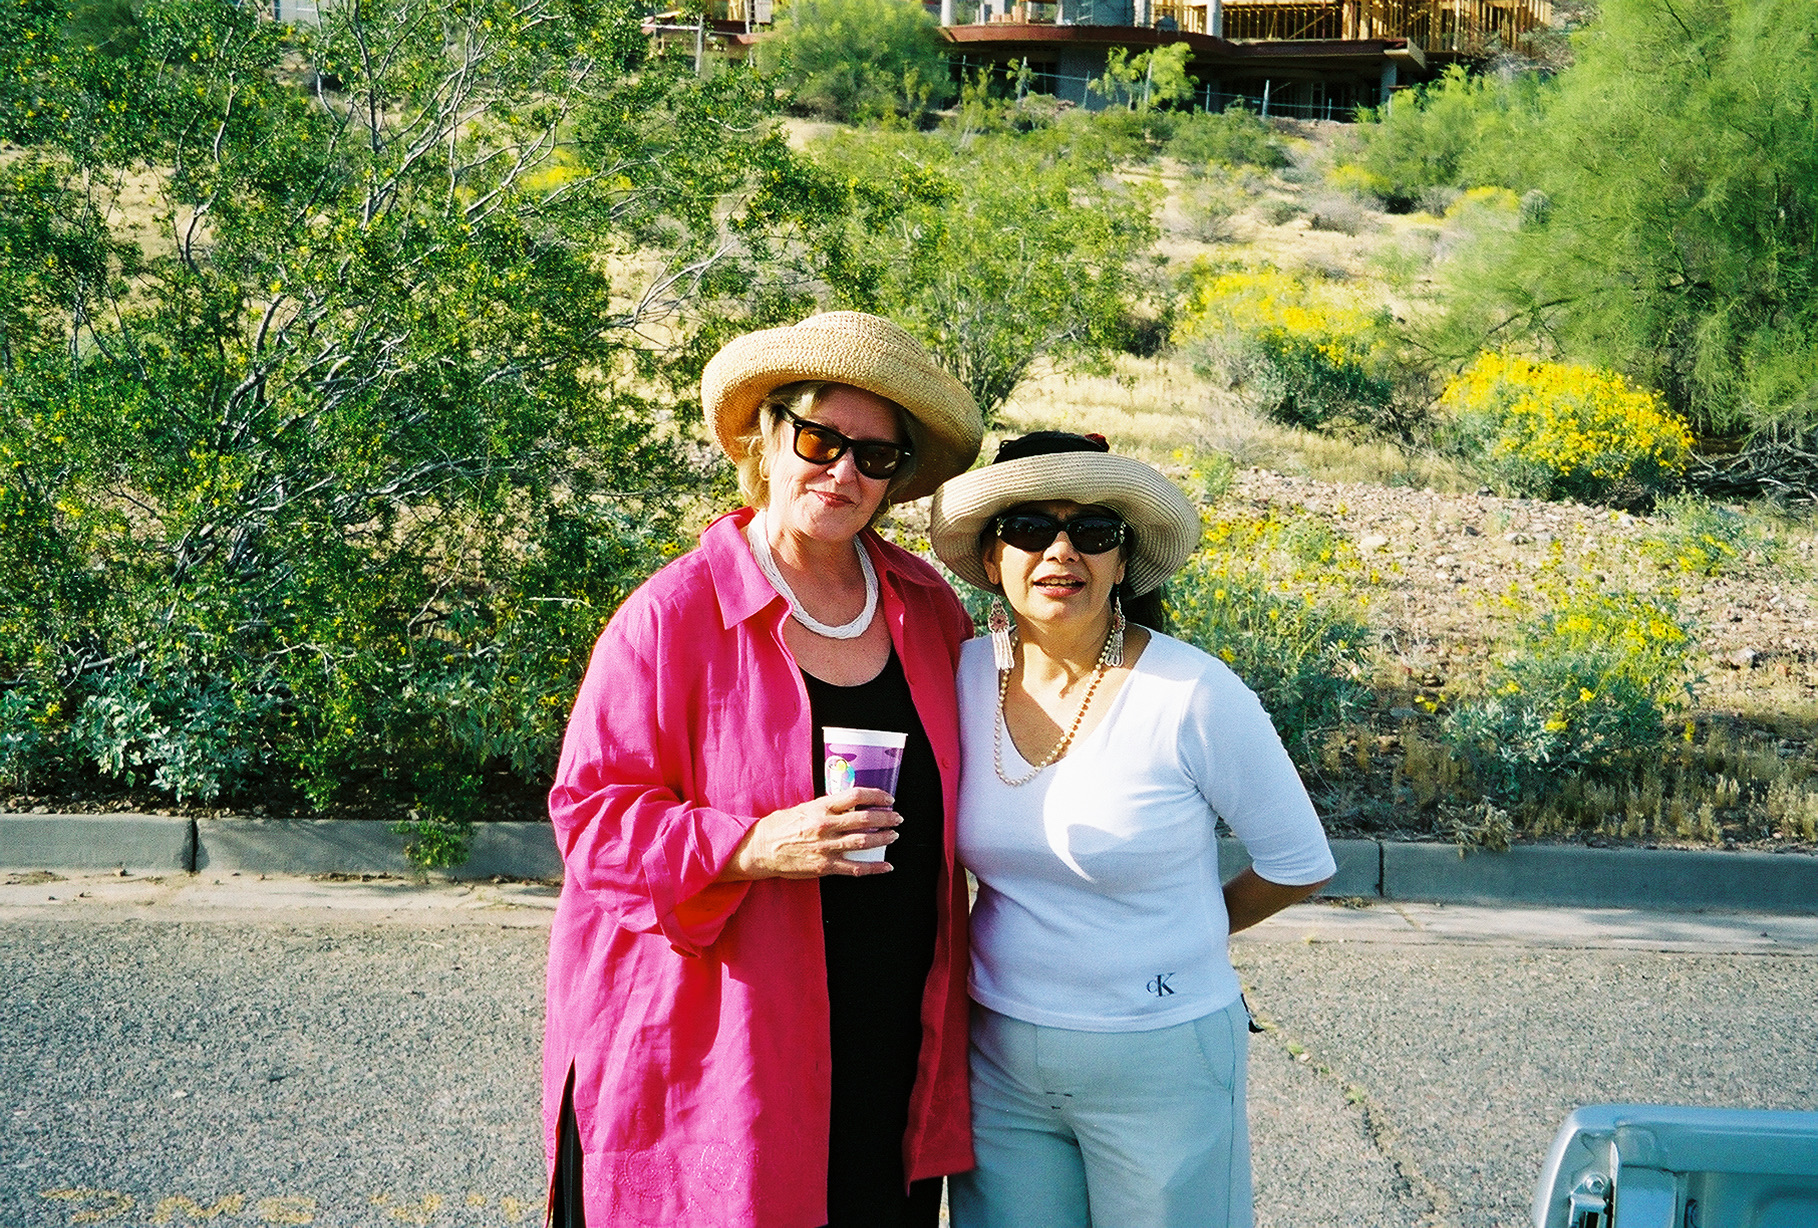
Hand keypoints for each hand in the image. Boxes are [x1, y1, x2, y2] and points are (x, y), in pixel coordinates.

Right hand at [721, 788, 900, 880]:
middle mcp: (825, 825)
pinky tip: (886, 865)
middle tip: (897, 818)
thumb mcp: (803, 808)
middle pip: (864, 819)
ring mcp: (826, 847)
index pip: (855, 796)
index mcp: (820, 807)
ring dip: (883, 838)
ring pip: (863, 842)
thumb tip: (849, 804)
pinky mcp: (825, 866)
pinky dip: (874, 867)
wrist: (760, 849)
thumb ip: (826, 807)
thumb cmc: (779, 826)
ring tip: (894, 835)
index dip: (876, 796)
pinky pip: (855, 868)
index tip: (888, 798)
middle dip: (885, 818)